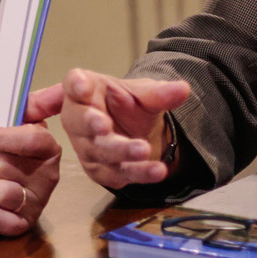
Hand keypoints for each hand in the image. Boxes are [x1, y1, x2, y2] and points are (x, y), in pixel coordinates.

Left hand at [0, 92, 62, 234]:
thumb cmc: (7, 142)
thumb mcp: (22, 117)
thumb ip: (37, 101)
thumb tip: (64, 85)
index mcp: (48, 147)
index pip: (31, 139)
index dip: (0, 137)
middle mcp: (48, 175)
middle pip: (9, 166)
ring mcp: (37, 201)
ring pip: (3, 192)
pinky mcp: (23, 222)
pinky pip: (5, 220)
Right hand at [31, 69, 190, 188]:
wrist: (136, 133)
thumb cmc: (128, 106)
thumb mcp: (143, 94)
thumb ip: (158, 94)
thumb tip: (182, 89)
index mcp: (85, 91)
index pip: (73, 84)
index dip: (76, 85)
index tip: (83, 87)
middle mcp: (77, 119)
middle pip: (78, 122)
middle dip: (90, 124)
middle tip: (105, 126)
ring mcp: (85, 147)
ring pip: (97, 152)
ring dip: (120, 152)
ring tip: (142, 149)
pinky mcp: (99, 170)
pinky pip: (115, 174)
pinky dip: (137, 172)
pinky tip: (155, 170)